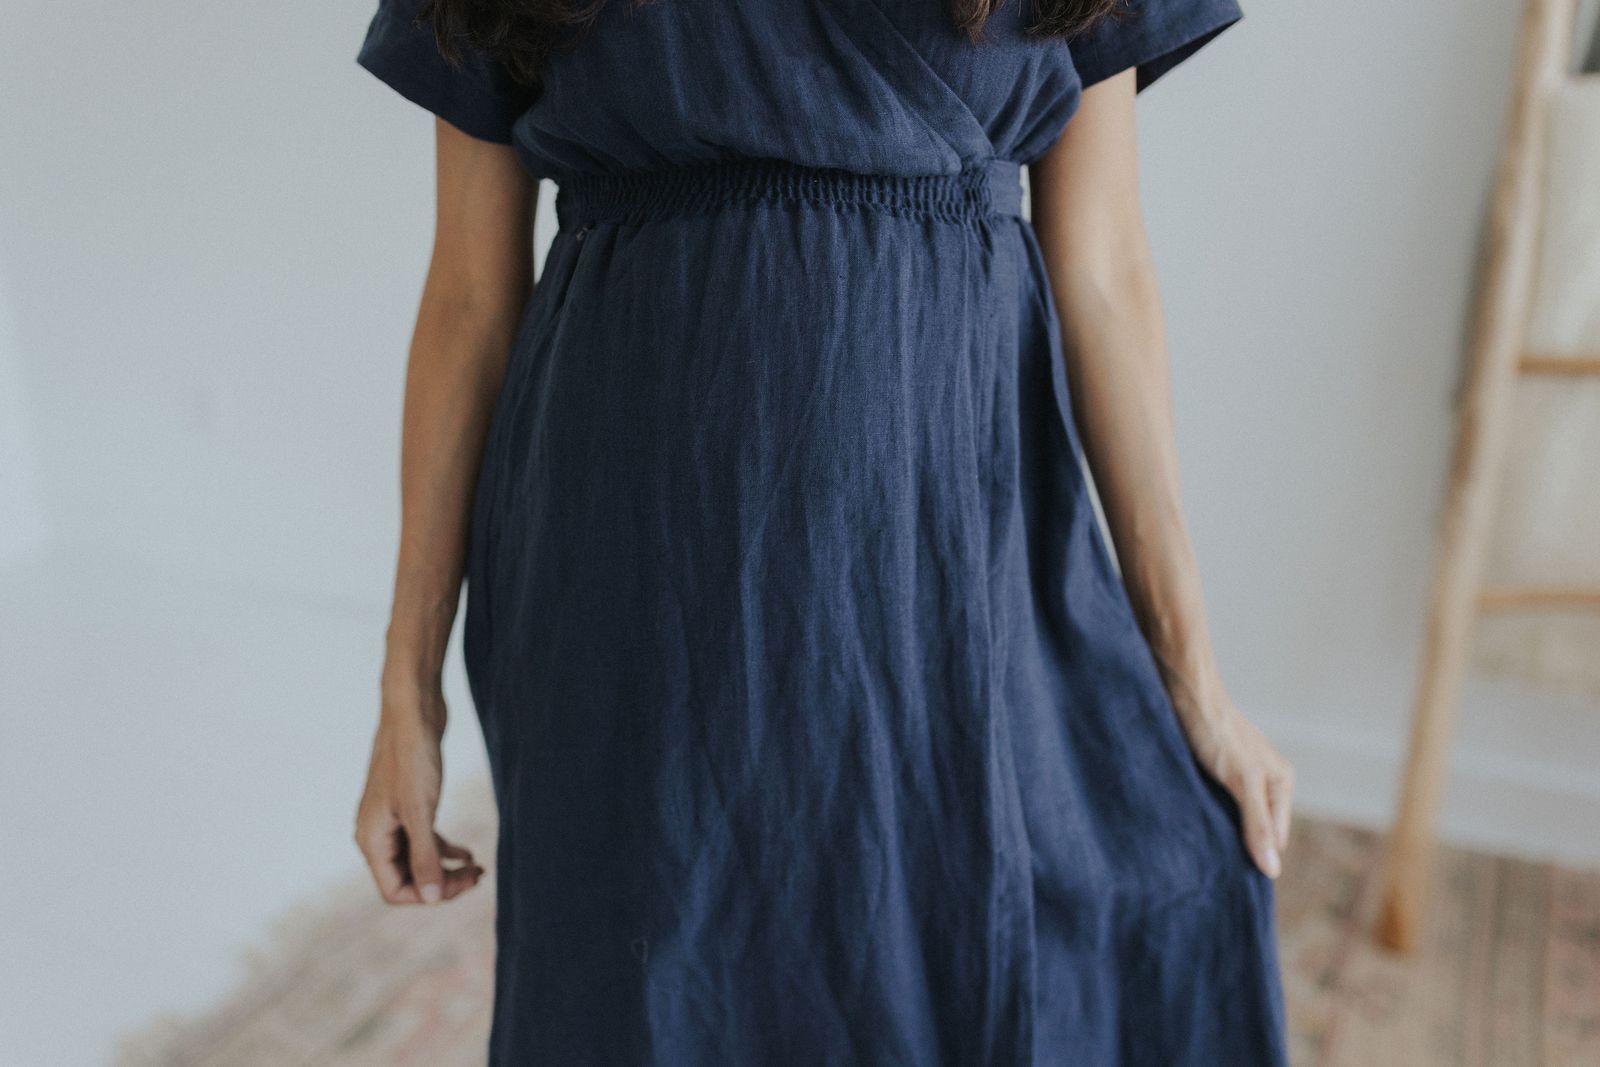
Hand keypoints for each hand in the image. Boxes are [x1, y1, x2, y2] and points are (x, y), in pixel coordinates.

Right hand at [354, 686, 483, 903]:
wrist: (413, 711)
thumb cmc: (412, 757)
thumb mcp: (421, 811)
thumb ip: (424, 856)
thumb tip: (431, 898)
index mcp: (372, 839)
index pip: (395, 890)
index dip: (428, 895)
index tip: (463, 883)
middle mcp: (377, 833)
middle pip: (407, 877)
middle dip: (441, 882)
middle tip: (478, 876)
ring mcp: (392, 818)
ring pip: (417, 859)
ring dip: (446, 868)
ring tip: (478, 869)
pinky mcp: (408, 804)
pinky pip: (423, 839)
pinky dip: (444, 849)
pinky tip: (468, 854)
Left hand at [1174, 697, 1293, 879]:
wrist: (1184, 692)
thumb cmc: (1216, 731)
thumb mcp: (1241, 780)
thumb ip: (1257, 824)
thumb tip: (1272, 869)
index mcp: (1280, 783)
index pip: (1275, 838)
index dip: (1257, 856)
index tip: (1232, 873)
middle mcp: (1263, 781)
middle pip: (1255, 830)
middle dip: (1237, 844)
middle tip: (1212, 861)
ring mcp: (1237, 776)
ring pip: (1232, 818)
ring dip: (1218, 829)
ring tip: (1199, 843)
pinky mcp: (1212, 771)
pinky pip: (1213, 804)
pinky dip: (1204, 814)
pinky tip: (1190, 821)